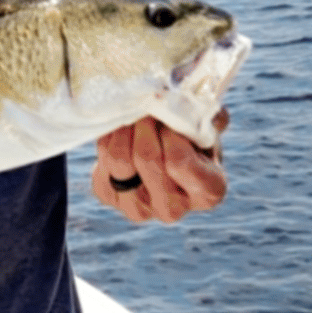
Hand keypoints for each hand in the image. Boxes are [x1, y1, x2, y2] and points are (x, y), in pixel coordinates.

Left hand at [92, 109, 229, 223]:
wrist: (162, 148)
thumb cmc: (191, 136)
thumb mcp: (206, 123)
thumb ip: (203, 114)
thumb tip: (183, 102)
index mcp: (208, 192)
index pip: (179, 162)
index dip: (170, 134)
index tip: (169, 119)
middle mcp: (173, 210)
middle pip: (147, 159)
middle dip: (146, 126)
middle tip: (148, 111)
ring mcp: (139, 209)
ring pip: (119, 159)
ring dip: (126, 130)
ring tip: (135, 118)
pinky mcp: (109, 196)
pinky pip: (102, 160)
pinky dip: (109, 139)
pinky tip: (122, 133)